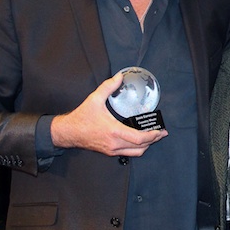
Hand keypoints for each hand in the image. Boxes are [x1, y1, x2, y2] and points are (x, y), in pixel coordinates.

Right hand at [51, 72, 167, 156]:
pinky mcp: (109, 152)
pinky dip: (137, 148)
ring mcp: (112, 150)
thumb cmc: (81, 117)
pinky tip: (140, 140)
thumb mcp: (95, 99)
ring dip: (146, 146)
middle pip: (141, 147)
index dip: (152, 135)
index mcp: (114, 131)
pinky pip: (128, 153)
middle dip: (154, 140)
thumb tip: (120, 76)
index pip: (139, 138)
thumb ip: (108, 86)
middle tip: (162, 133)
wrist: (68, 133)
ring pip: (135, 153)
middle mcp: (114, 143)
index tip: (160, 130)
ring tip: (153, 137)